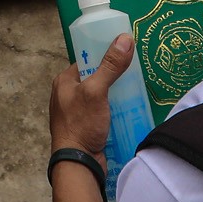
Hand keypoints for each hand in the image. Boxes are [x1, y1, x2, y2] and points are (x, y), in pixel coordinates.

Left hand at [48, 33, 133, 156]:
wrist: (77, 164)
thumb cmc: (81, 124)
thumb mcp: (96, 90)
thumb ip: (110, 66)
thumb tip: (125, 38)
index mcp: (64, 82)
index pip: (87, 60)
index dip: (105, 56)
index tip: (125, 54)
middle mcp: (67, 96)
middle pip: (96, 79)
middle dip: (114, 78)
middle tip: (137, 74)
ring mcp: (76, 114)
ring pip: (101, 98)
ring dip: (117, 96)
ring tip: (138, 91)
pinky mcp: (86, 129)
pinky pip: (103, 113)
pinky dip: (115, 111)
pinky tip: (131, 110)